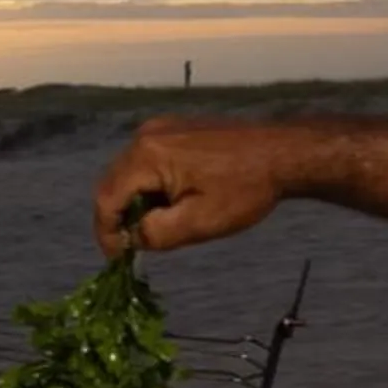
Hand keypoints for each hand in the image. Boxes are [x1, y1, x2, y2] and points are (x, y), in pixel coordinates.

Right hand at [91, 117, 292, 253]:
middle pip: (112, 183)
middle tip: (137, 247)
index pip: (106, 199)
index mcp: (147, 155)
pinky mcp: (174, 130)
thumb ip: (156, 234)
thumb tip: (132, 238)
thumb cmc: (245, 189)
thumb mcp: (199, 223)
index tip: (118, 258)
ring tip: (162, 226)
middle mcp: (146, 135)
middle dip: (120, 218)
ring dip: (137, 203)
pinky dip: (151, 186)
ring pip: (130, 174)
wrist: (282, 153)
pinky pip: (148, 162)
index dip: (106, 232)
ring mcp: (160, 128)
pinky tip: (175, 202)